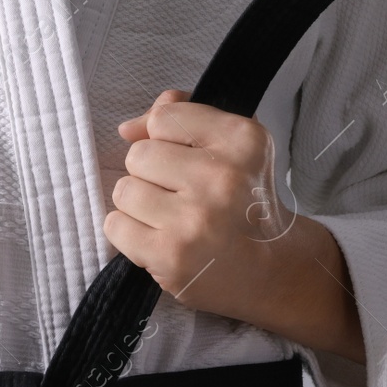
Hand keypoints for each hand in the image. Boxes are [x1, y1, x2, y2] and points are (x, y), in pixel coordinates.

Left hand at [108, 88, 365, 363]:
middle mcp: (221, 176)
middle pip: (138, 155)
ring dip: (138, 207)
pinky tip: (158, 240)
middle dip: (150, 176)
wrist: (271, 268)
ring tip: (169, 220)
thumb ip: (182, 120)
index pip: (164, 118)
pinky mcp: (171, 255)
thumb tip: (128, 128)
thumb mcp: (231, 147)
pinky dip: (129, 235)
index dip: (164, 139)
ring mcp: (195, 218)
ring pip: (124, 190)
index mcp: (241, 140)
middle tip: (179, 197)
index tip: (185, 161)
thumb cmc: (243, 203)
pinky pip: (115, 226)